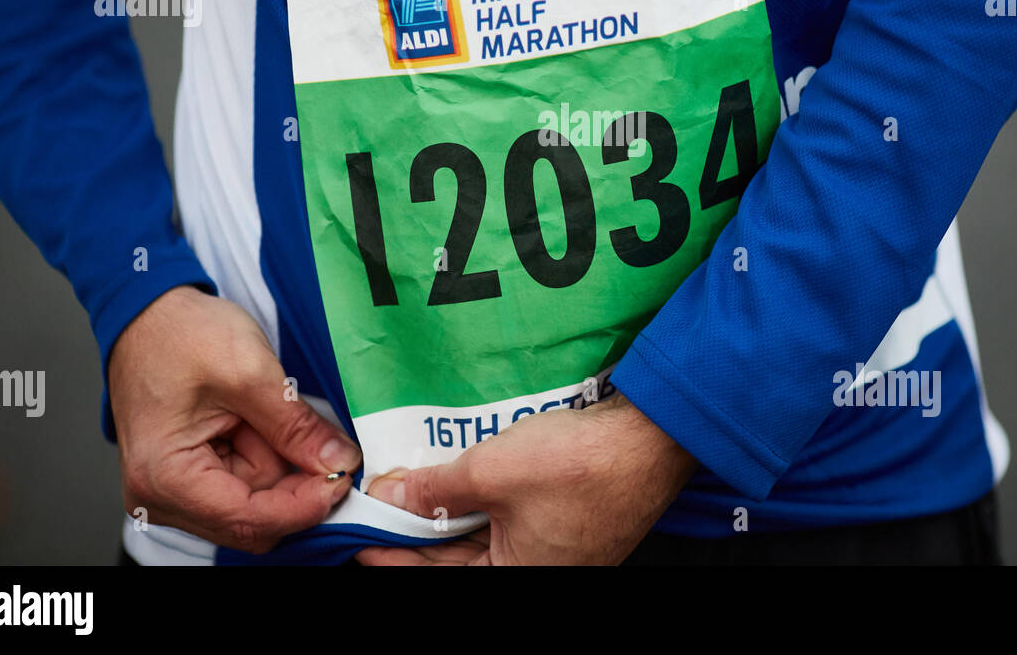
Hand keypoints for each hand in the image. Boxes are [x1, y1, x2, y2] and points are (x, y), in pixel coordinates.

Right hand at [107, 285, 360, 552]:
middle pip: (253, 521)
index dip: (304, 506)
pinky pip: (245, 485)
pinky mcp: (192, 476)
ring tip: (268, 414)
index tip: (343, 480)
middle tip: (327, 446)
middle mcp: (161, 496)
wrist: (150, 312)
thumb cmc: (179, 334)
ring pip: (255, 504)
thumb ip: (296, 427)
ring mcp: (175, 490)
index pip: (248, 520)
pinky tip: (261, 423)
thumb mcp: (250, 373)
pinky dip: (267, 458)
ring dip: (279, 466)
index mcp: (164, 478)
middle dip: (294, 486)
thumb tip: (338, 463)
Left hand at [356, 390, 696, 564]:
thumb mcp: (491, 472)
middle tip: (383, 504)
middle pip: (462, 560)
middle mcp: (541, 570)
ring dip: (452, 512)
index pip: (440, 578)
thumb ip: (434, 489)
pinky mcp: (573, 521)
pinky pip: (514, 518)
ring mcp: (559, 548)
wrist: (653, 438)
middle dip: (420, 531)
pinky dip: (484, 500)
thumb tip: (391, 497)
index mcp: (520, 577)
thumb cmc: (581, 464)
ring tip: (416, 484)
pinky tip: (463, 473)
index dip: (396, 556)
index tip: (363, 537)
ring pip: (488, 537)